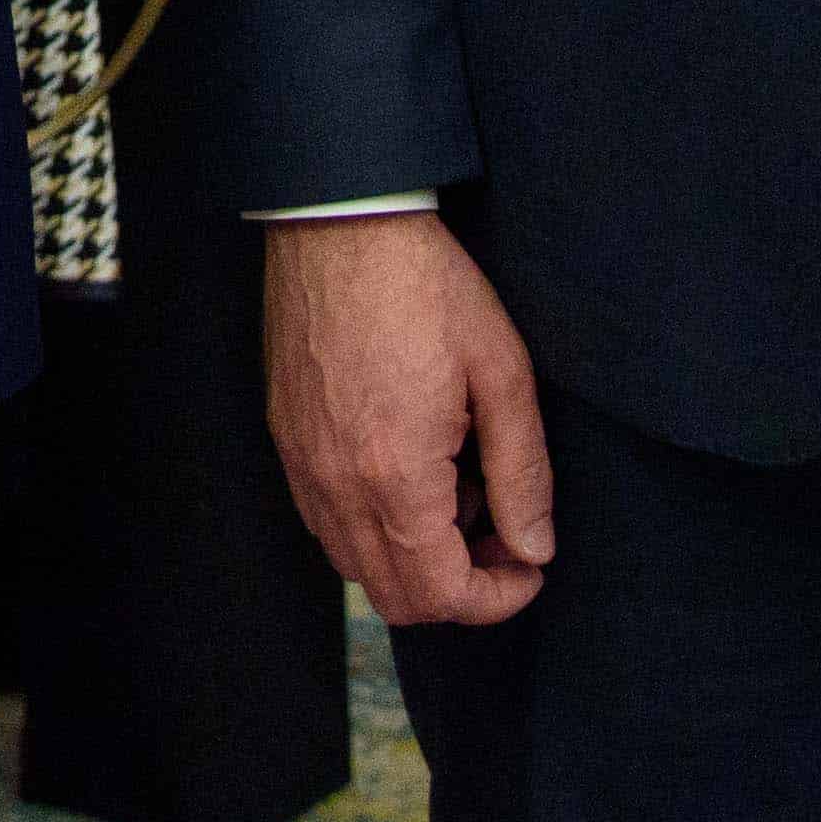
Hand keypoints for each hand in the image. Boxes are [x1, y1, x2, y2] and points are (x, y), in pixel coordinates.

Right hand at [263, 209, 555, 625]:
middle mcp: (335, 485)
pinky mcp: (285, 440)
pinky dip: (375, 524)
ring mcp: (302, 465)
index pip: (441, 595)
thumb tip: (535, 547)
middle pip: (397, 598)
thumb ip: (522, 472)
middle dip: (460, 589)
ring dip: (415, 557)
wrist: (338, 222)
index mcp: (394, 475)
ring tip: (459, 491)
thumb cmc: (426, 287)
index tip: (531, 564)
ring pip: (357, 566)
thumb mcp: (501, 372)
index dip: (498, 599)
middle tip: (502, 536)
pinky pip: (326, 522)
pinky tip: (411, 466)